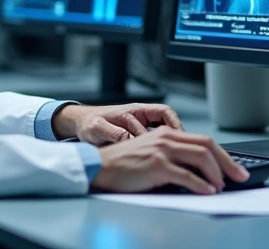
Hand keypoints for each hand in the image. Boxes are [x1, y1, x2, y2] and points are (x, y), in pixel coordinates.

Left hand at [52, 102, 182, 144]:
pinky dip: (164, 145)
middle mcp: (139, 115)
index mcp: (132, 110)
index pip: (161, 113)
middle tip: (187, 147)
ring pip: (165, 128)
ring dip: (174, 139)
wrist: (80, 124)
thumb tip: (127, 138)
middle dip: (180, 131)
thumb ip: (112, 132)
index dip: (173, 125)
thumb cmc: (89, 124)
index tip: (180, 138)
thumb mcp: (97, 128)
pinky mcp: (138, 133)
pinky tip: (167, 158)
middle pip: (168, 118)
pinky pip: (157, 137)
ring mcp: (140, 124)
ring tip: (182, 154)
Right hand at [91, 126, 249, 193]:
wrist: (99, 167)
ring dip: (216, 174)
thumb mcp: (152, 154)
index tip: (235, 168)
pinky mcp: (156, 165)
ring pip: (201, 157)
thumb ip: (174, 157)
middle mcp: (166, 137)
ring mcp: (161, 150)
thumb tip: (201, 173)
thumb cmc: (123, 165)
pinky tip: (207, 191)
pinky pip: (186, 175)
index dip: (223, 155)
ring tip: (221, 186)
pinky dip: (201, 185)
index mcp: (166, 132)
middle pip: (207, 146)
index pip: (203, 140)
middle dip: (228, 163)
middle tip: (240, 177)